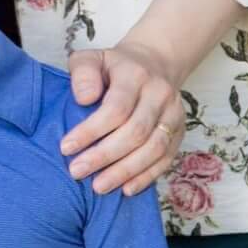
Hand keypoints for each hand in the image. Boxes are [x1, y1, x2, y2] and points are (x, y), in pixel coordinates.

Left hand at [63, 42, 186, 195]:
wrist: (154, 64)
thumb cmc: (113, 67)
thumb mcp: (90, 58)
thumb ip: (82, 73)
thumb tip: (84, 99)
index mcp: (135, 75)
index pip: (115, 108)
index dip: (91, 131)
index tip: (66, 148)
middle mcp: (160, 94)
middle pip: (135, 132)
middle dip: (104, 156)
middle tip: (77, 171)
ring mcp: (174, 114)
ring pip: (154, 149)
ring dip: (125, 171)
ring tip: (98, 186)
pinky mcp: (180, 132)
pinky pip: (167, 159)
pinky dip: (146, 176)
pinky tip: (126, 189)